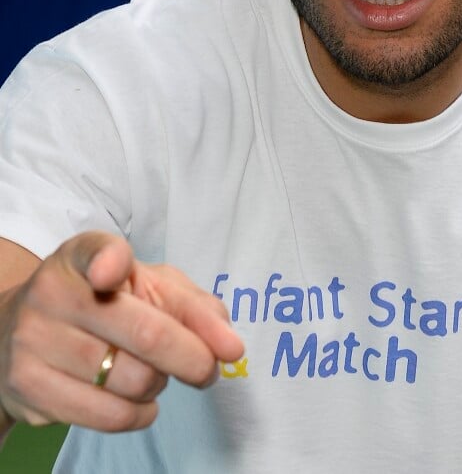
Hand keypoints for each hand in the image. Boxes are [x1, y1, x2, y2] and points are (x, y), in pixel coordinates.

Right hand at [0, 231, 243, 432]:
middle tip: (206, 367)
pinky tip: (137, 399)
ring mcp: (35, 341)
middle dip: (192, 357)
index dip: (108, 263)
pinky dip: (140, 412)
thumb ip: (195, 307)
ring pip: (133, 380)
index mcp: (83, 255)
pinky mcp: (30, 387)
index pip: (98, 253)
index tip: (112, 272)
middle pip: (145, 333)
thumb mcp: (151, 287)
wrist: (24, 330)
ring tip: (150, 372)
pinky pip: (110, 416)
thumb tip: (229, 347)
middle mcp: (52, 292)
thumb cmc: (106, 303)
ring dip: (159, 384)